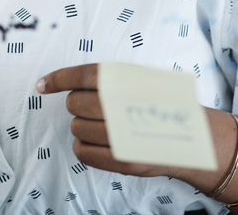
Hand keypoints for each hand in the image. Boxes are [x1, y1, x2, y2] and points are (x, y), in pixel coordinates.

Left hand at [36, 63, 181, 178]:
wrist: (196, 138)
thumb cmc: (162, 104)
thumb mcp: (140, 79)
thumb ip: (108, 80)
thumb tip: (66, 84)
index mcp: (128, 82)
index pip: (83, 76)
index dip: (58, 79)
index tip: (42, 85)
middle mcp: (125, 107)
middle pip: (74, 104)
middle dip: (78, 105)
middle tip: (98, 108)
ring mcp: (125, 136)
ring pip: (76, 128)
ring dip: (83, 127)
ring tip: (106, 126)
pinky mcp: (124, 161)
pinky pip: (82, 152)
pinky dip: (83, 146)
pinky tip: (98, 142)